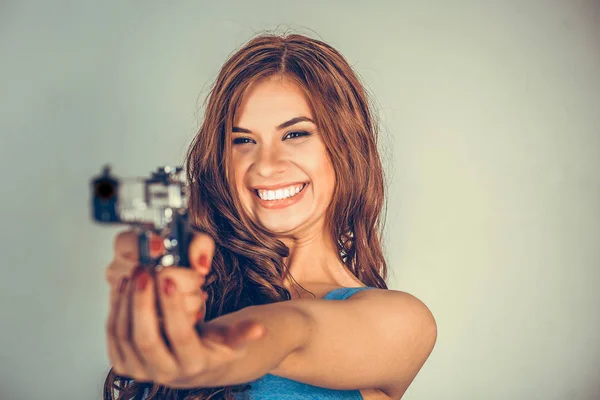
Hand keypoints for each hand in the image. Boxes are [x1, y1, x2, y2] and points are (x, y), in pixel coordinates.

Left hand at [105, 230, 265, 387]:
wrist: (200, 367)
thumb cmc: (216, 348)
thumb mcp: (235, 340)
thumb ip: (244, 332)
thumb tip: (260, 329)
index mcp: (195, 365)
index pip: (180, 336)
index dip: (172, 307)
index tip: (168, 278)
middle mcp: (166, 373)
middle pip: (146, 339)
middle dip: (142, 303)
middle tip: (145, 273)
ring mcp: (143, 371)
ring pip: (125, 337)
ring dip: (126, 303)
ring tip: (134, 275)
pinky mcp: (126, 365)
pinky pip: (115, 338)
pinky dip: (116, 310)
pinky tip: (124, 289)